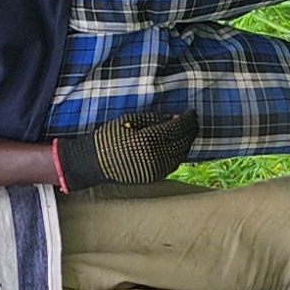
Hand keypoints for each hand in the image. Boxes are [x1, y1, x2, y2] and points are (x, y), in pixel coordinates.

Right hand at [55, 111, 199, 185]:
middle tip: (193, 121)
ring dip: (186, 142)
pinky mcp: (153, 177)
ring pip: (180, 155)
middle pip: (182, 142)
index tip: (191, 112)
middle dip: (190, 130)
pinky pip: (173, 165)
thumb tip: (176, 118)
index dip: (187, 120)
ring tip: (188, 132)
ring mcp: (155, 169)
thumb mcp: (130, 120)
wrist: (96, 161)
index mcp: (148, 139)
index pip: (177, 129)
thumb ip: (154, 119)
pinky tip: (178, 146)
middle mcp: (155, 157)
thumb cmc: (110, 136)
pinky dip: (179, 153)